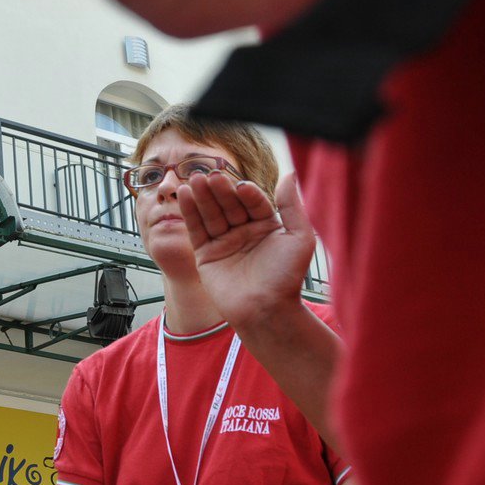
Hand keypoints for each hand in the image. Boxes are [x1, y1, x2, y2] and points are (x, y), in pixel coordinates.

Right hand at [178, 171, 314, 329]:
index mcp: (267, 225)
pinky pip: (197, 229)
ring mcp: (224, 242)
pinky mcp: (206, 254)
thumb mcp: (299, 237)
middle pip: (229, 204)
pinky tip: (185, 195)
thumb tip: (290, 173)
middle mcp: (244, 231)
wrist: (265, 311)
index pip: (253, 201)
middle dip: (220, 190)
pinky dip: (190, 212)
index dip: (246, 193)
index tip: (240, 185)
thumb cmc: (286, 277)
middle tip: (210, 175)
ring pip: (211, 213)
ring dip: (202, 196)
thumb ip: (292, 205)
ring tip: (194, 179)